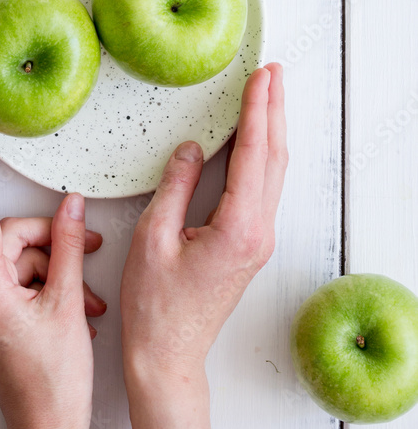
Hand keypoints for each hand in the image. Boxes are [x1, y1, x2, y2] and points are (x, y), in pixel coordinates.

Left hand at [0, 133, 106, 428]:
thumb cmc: (54, 382)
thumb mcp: (68, 303)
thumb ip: (69, 246)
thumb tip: (72, 207)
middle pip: (13, 239)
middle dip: (54, 246)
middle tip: (88, 257)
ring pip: (20, 260)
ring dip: (56, 273)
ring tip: (84, 301)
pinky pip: (16, 280)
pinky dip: (45, 286)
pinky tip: (71, 307)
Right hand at [120, 64, 286, 428]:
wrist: (169, 356)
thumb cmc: (155, 306)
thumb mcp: (155, 238)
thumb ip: (176, 187)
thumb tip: (191, 148)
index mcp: (239, 228)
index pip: (254, 154)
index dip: (257, 110)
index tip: (261, 76)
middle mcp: (259, 232)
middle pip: (275, 158)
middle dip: (274, 110)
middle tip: (273, 72)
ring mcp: (258, 240)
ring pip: (274, 173)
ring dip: (272, 130)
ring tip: (269, 94)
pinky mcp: (250, 245)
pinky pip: (264, 189)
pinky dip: (263, 155)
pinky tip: (255, 141)